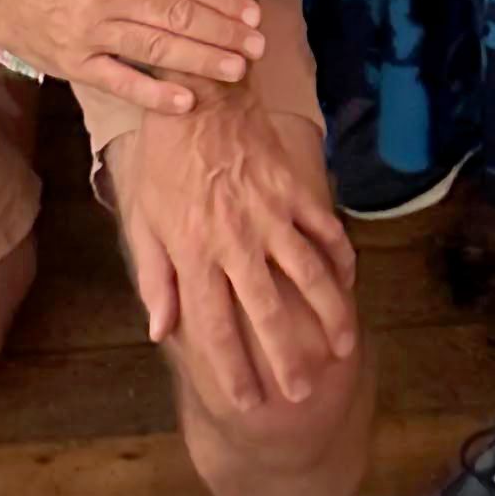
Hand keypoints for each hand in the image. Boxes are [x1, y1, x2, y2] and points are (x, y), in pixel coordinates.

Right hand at [0, 0, 266, 115]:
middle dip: (224, 32)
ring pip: (158, 47)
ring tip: (238, 69)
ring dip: (203, 59)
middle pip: (178, 14)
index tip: (253, 12)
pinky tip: (187, 100)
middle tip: (258, 46)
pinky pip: (122, 81)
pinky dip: (156, 93)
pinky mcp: (75, 64)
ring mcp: (91, 30)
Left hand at [121, 91, 358, 414]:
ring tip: (341, 348)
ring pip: (308, 276)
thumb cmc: (165, 161)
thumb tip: (160, 329)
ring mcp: (270, 214)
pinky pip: (324, 231)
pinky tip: (349, 282)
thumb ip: (156, 277)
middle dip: (285, 359)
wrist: (199, 94)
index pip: (214, 326)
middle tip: (301, 394)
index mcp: (195, 252)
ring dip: (328, 315)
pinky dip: (340, 259)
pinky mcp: (293, 190)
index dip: (232, 368)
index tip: (246, 401)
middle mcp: (236, 240)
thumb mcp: (145, 219)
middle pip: (266, 312)